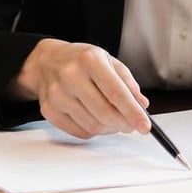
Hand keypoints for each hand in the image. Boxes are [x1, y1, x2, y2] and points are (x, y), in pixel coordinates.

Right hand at [9, 38, 149, 138]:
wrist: (46, 61)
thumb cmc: (80, 60)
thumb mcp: (107, 60)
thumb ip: (126, 81)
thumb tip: (142, 104)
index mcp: (89, 60)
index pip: (116, 92)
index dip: (133, 112)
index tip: (145, 126)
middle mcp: (71, 76)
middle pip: (104, 113)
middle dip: (124, 124)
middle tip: (132, 125)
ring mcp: (57, 95)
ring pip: (93, 126)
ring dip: (109, 128)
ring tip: (113, 119)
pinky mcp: (49, 110)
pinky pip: (79, 132)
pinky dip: (93, 131)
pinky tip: (95, 119)